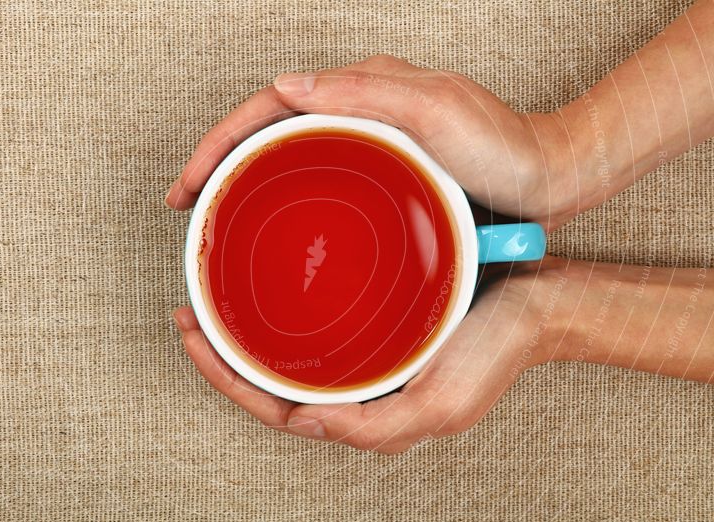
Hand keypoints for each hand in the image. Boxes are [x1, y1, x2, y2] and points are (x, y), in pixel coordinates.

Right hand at [165, 55, 574, 229]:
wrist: (547, 177)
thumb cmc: (503, 146)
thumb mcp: (436, 110)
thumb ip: (364, 92)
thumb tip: (287, 85)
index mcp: (364, 89)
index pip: (271, 105)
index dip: (221, 142)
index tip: (189, 184)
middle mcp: (361, 109)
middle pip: (271, 128)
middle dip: (219, 160)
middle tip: (188, 203)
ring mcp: (370, 140)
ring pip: (289, 153)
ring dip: (245, 178)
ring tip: (215, 215)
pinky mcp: (383, 170)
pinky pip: (317, 176)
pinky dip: (284, 194)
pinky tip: (274, 224)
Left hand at [173, 258, 569, 453]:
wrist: (535, 305)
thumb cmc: (493, 353)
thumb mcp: (436, 405)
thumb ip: (370, 427)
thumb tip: (304, 423)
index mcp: (366, 418)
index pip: (277, 410)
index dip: (227, 381)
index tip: (194, 339)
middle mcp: (359, 394)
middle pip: (273, 387)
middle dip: (223, 357)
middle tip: (188, 315)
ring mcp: (367, 364)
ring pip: (290, 361)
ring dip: (247, 339)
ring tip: (214, 306)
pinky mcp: (379, 333)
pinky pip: (319, 334)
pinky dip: (284, 321)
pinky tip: (271, 298)